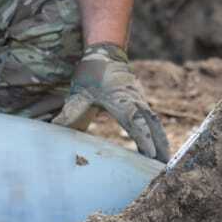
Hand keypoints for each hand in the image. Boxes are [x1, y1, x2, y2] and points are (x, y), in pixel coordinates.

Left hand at [53, 43, 169, 161]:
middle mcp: (135, 100)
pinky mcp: (142, 104)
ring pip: (155, 124)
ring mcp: (141, 101)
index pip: (134, 120)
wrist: (106, 54)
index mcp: (121, 98)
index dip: (143, 137)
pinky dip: (158, 136)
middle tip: (164, 167)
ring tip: (165, 164)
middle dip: (159, 146)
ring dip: (161, 143)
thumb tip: (56, 128)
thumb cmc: (92, 73)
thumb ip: (70, 111)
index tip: (150, 153)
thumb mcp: (79, 91)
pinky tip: (159, 152)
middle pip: (152, 125)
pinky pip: (153, 121)